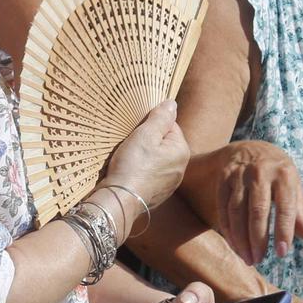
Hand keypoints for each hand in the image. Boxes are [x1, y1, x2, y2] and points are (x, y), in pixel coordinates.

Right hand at [97, 101, 190, 216]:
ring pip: (158, 159)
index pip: (171, 126)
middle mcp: (181, 167)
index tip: (138, 130)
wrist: (122, 199)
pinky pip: (152, 174)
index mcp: (181, 151)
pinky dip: (142, 171)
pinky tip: (131, 172)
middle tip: (132, 144)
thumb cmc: (133, 165)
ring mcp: (170, 183)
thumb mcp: (145, 135)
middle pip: (164, 143)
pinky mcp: (159, 193)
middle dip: (149, 141)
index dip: (152, 124)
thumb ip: (160, 118)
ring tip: (130, 159)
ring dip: (145, 156)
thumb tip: (172, 104)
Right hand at [213, 139, 302, 264]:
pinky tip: (234, 243)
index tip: (282, 254)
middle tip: (258, 260)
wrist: (250, 147)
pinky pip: (223, 207)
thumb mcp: (293, 186)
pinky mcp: (223, 178)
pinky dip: (227, 228)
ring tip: (247, 257)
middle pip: (257, 210)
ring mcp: (240, 174)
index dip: (284, 231)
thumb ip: (299, 211)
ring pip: (237, 210)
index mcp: (284, 174)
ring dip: (240, 237)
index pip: (284, 207)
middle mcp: (261, 172)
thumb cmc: (278, 173)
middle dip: (257, 239)